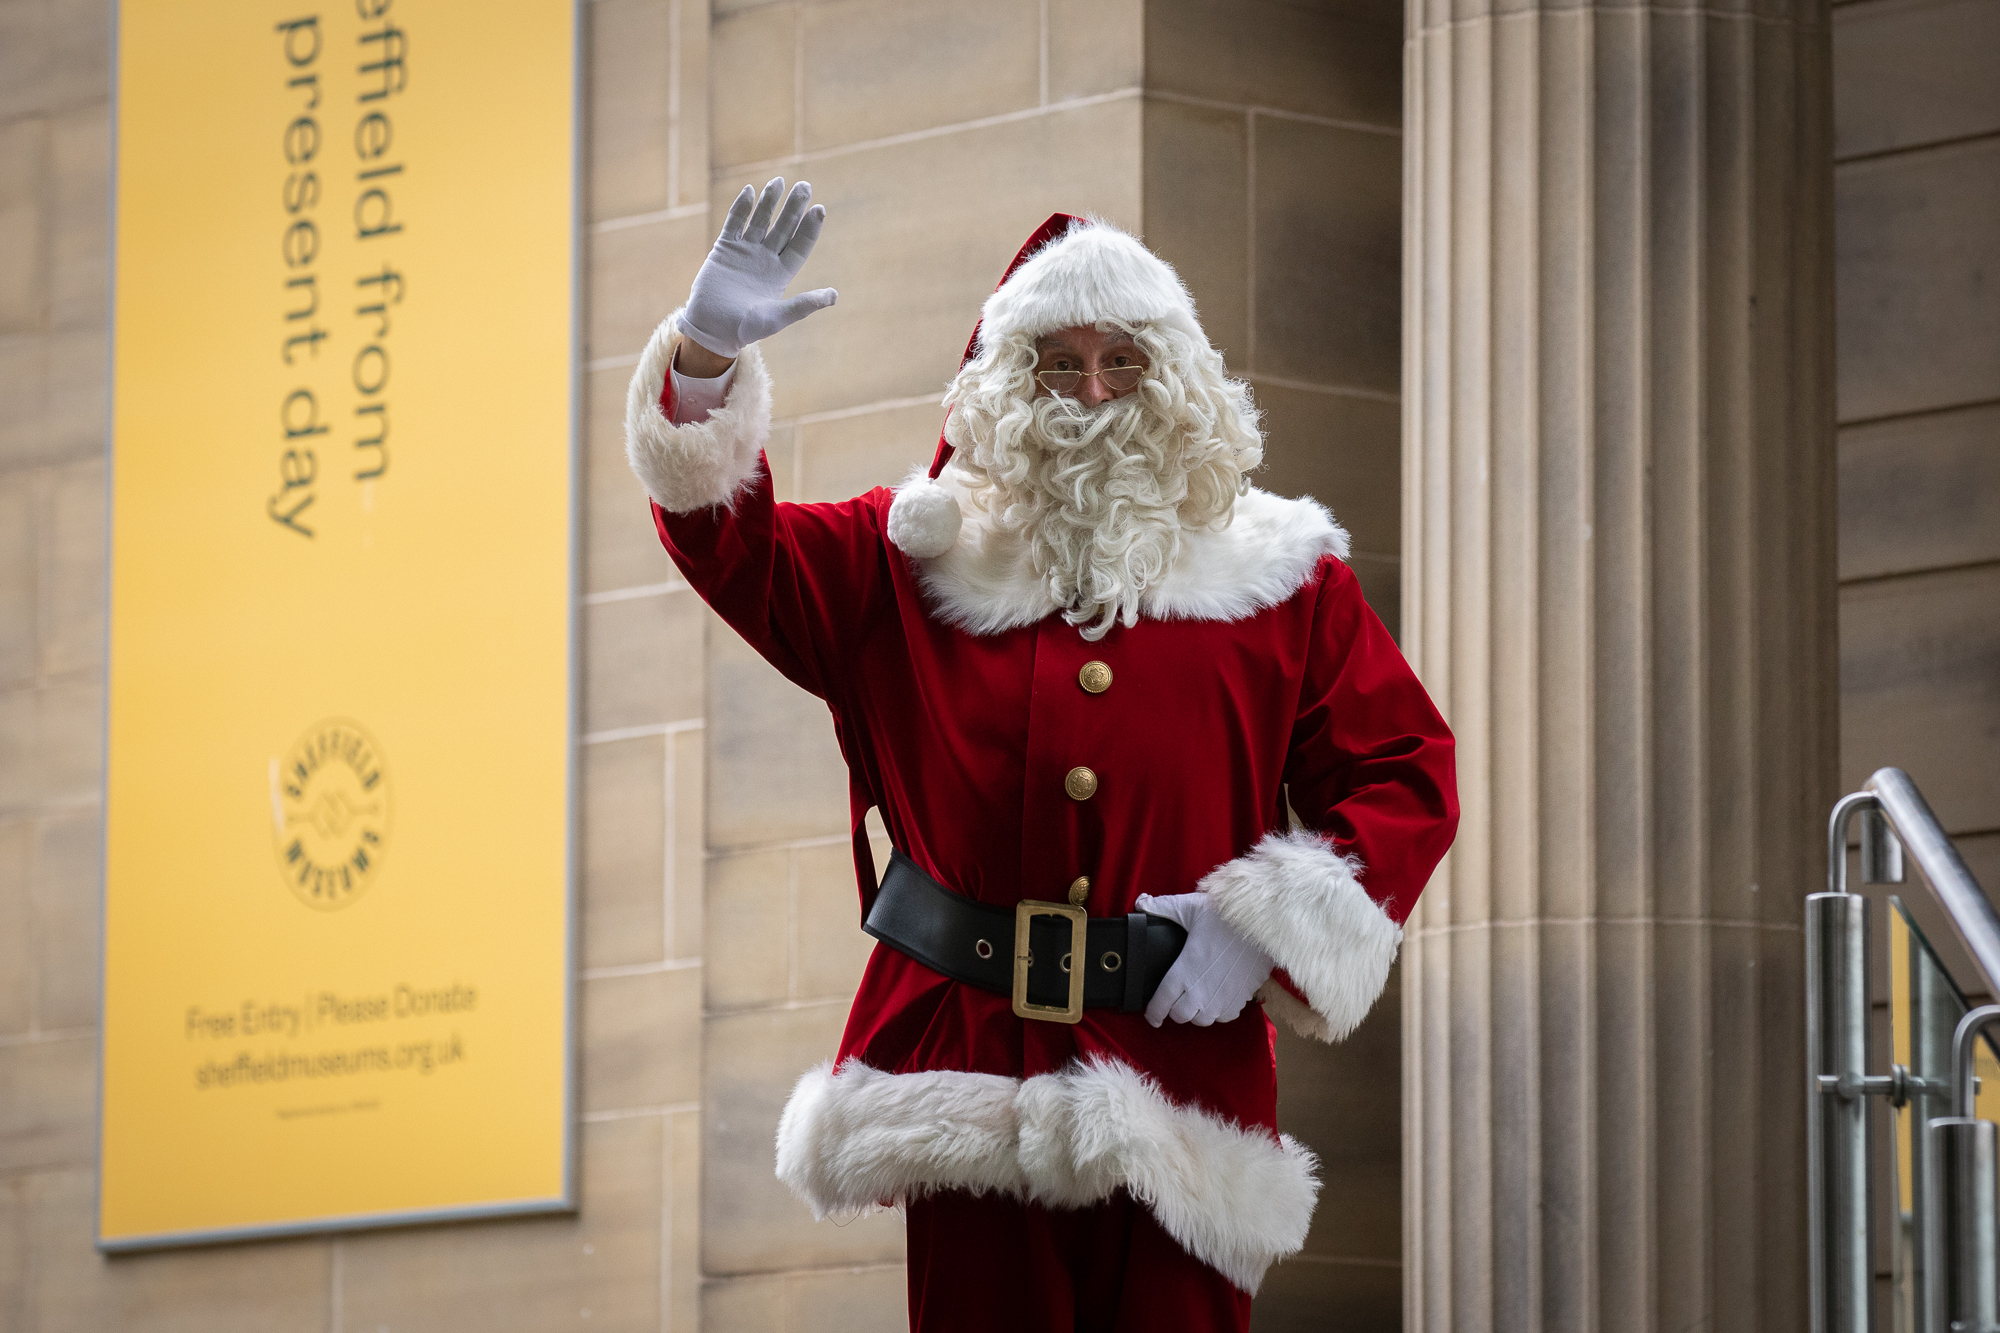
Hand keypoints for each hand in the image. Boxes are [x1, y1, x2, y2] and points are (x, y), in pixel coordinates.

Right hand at [681, 178, 836, 359]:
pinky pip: (734, 223)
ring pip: (760, 220)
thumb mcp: (778, 317)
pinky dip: (742, 208)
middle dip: (794, 207)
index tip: (820, 209)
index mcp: (781, 274)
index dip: (810, 227)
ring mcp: (745, 251)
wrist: (711, 329)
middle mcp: (765, 259)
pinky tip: (750, 191)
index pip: (800, 245)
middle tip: (805, 186)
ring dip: (769, 201)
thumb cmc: (745, 329)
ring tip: (779, 181)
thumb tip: (833, 295)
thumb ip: (804, 304)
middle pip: (783, 227)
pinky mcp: (724, 249)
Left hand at [1135, 891, 1274, 1027]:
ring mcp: (1222, 998)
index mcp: (1184, 970)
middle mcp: (1200, 990)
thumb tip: (1141, 904)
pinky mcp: (1240, 999)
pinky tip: (1217, 997)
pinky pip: (1224, 1017)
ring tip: (1197, 998)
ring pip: (1202, 1020)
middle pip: (1180, 1016)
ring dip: (1197, 1012)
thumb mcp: (1189, 907)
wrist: (1262, 924)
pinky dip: (1218, 1012)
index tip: (1150, 1016)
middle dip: (1175, 1010)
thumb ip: (1162, 907)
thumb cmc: (1225, 916)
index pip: (1161, 1003)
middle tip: (1176, 999)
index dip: (1153, 1013)